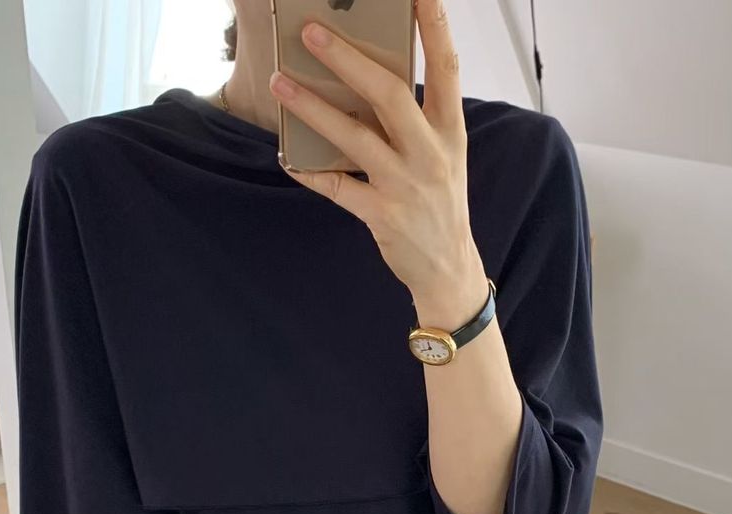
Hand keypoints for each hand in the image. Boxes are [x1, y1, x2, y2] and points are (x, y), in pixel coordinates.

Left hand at [269, 0, 482, 307]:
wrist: (448, 268)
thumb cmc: (440, 203)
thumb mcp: (443, 154)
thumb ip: (418, 117)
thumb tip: (368, 76)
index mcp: (450, 131)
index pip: (447, 69)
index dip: (435, 27)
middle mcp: (430, 154)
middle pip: (390, 95)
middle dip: (348, 60)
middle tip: (311, 33)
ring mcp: (405, 185)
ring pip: (355, 138)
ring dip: (313, 108)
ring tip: (281, 83)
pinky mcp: (382, 215)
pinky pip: (338, 188)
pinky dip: (311, 173)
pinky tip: (288, 158)